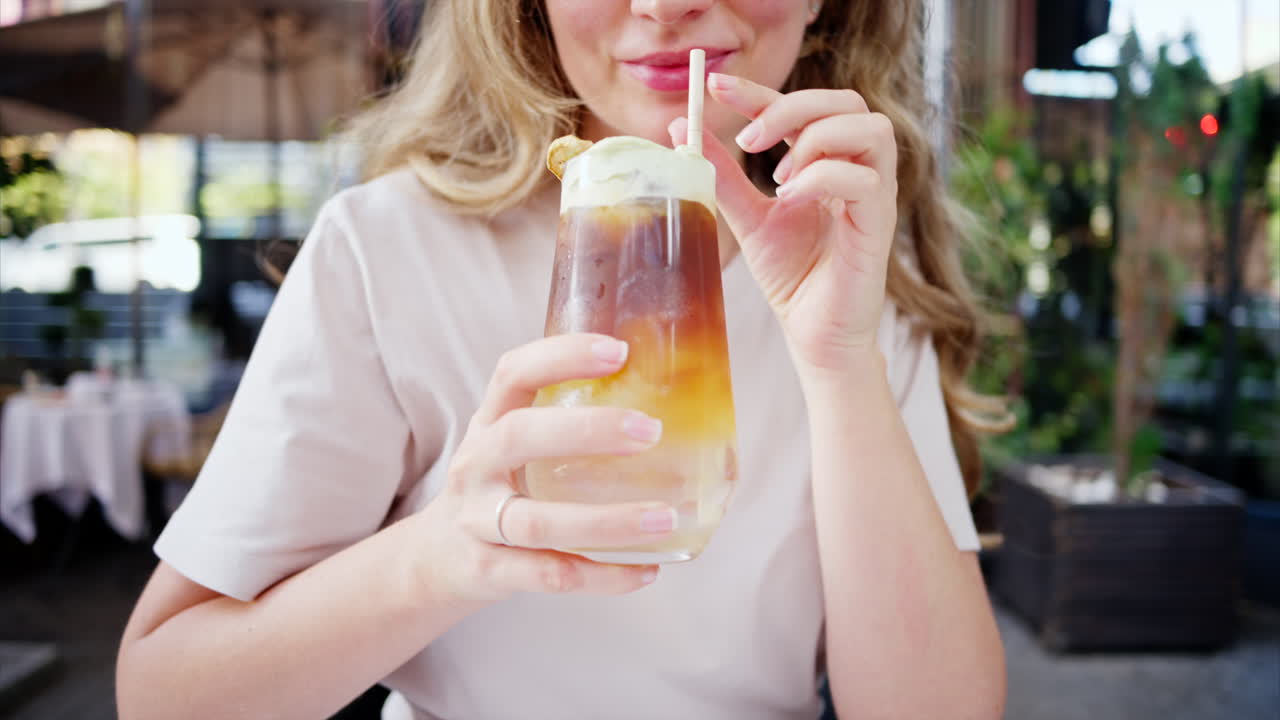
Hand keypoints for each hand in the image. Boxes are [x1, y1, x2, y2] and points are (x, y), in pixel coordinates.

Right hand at [415, 333, 673, 608]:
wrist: (435, 560)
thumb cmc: (497, 489)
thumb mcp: (513, 447)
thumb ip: (567, 424)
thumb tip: (671, 404)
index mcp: (489, 423)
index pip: (514, 374)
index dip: (561, 356)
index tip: (617, 351)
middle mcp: (477, 466)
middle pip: (519, 436)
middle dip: (586, 430)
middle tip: (650, 431)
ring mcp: (477, 521)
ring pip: (537, 522)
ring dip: (607, 521)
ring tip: (665, 518)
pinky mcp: (488, 571)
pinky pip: (549, 576)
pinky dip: (602, 577)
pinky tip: (647, 571)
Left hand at [669, 73, 898, 376]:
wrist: (814, 335)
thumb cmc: (792, 276)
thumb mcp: (746, 217)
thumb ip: (723, 175)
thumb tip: (681, 128)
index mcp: (827, 161)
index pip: (802, 107)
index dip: (760, 91)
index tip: (716, 86)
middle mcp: (857, 170)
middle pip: (848, 102)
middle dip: (792, 107)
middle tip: (750, 139)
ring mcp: (874, 195)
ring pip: (871, 128)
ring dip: (817, 139)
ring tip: (779, 176)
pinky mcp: (879, 225)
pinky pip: (865, 179)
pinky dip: (823, 177)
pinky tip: (790, 197)